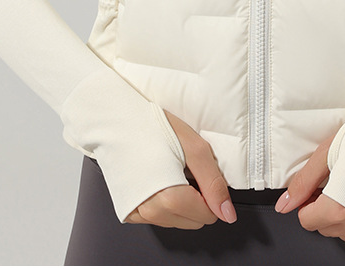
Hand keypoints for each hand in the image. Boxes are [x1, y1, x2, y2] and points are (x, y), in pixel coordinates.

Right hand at [124, 111, 236, 228]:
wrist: (117, 121)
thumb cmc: (153, 128)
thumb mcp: (195, 149)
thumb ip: (214, 184)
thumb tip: (228, 213)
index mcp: (169, 199)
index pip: (208, 216)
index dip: (210, 193)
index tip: (199, 172)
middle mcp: (152, 213)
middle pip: (193, 222)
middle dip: (196, 199)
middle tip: (185, 169)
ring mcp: (138, 214)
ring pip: (177, 221)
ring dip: (180, 202)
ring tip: (169, 171)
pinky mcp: (129, 212)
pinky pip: (158, 218)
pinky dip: (163, 203)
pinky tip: (157, 179)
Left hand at [274, 132, 344, 240]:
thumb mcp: (327, 152)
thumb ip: (303, 182)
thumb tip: (285, 203)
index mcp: (339, 208)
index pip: (307, 221)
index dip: (307, 200)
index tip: (315, 184)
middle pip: (325, 228)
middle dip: (323, 207)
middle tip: (334, 178)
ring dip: (342, 213)